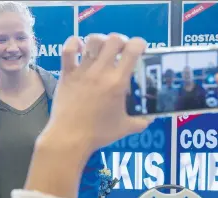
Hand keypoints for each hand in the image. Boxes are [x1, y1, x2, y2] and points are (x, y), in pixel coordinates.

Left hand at [40, 33, 151, 152]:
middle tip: (121, 51)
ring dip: (100, 40)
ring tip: (102, 49)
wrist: (69, 138)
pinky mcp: (66, 74)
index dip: (139, 44)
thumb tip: (150, 118)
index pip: (132, 50)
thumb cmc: (98, 134)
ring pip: (92, 41)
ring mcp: (82, 71)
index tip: (140, 49)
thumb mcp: (125, 128)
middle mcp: (100, 71)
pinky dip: (74, 43)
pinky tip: (80, 46)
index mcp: (117, 82)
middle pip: (114, 40)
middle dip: (121, 41)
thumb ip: (141, 121)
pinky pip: (68, 50)